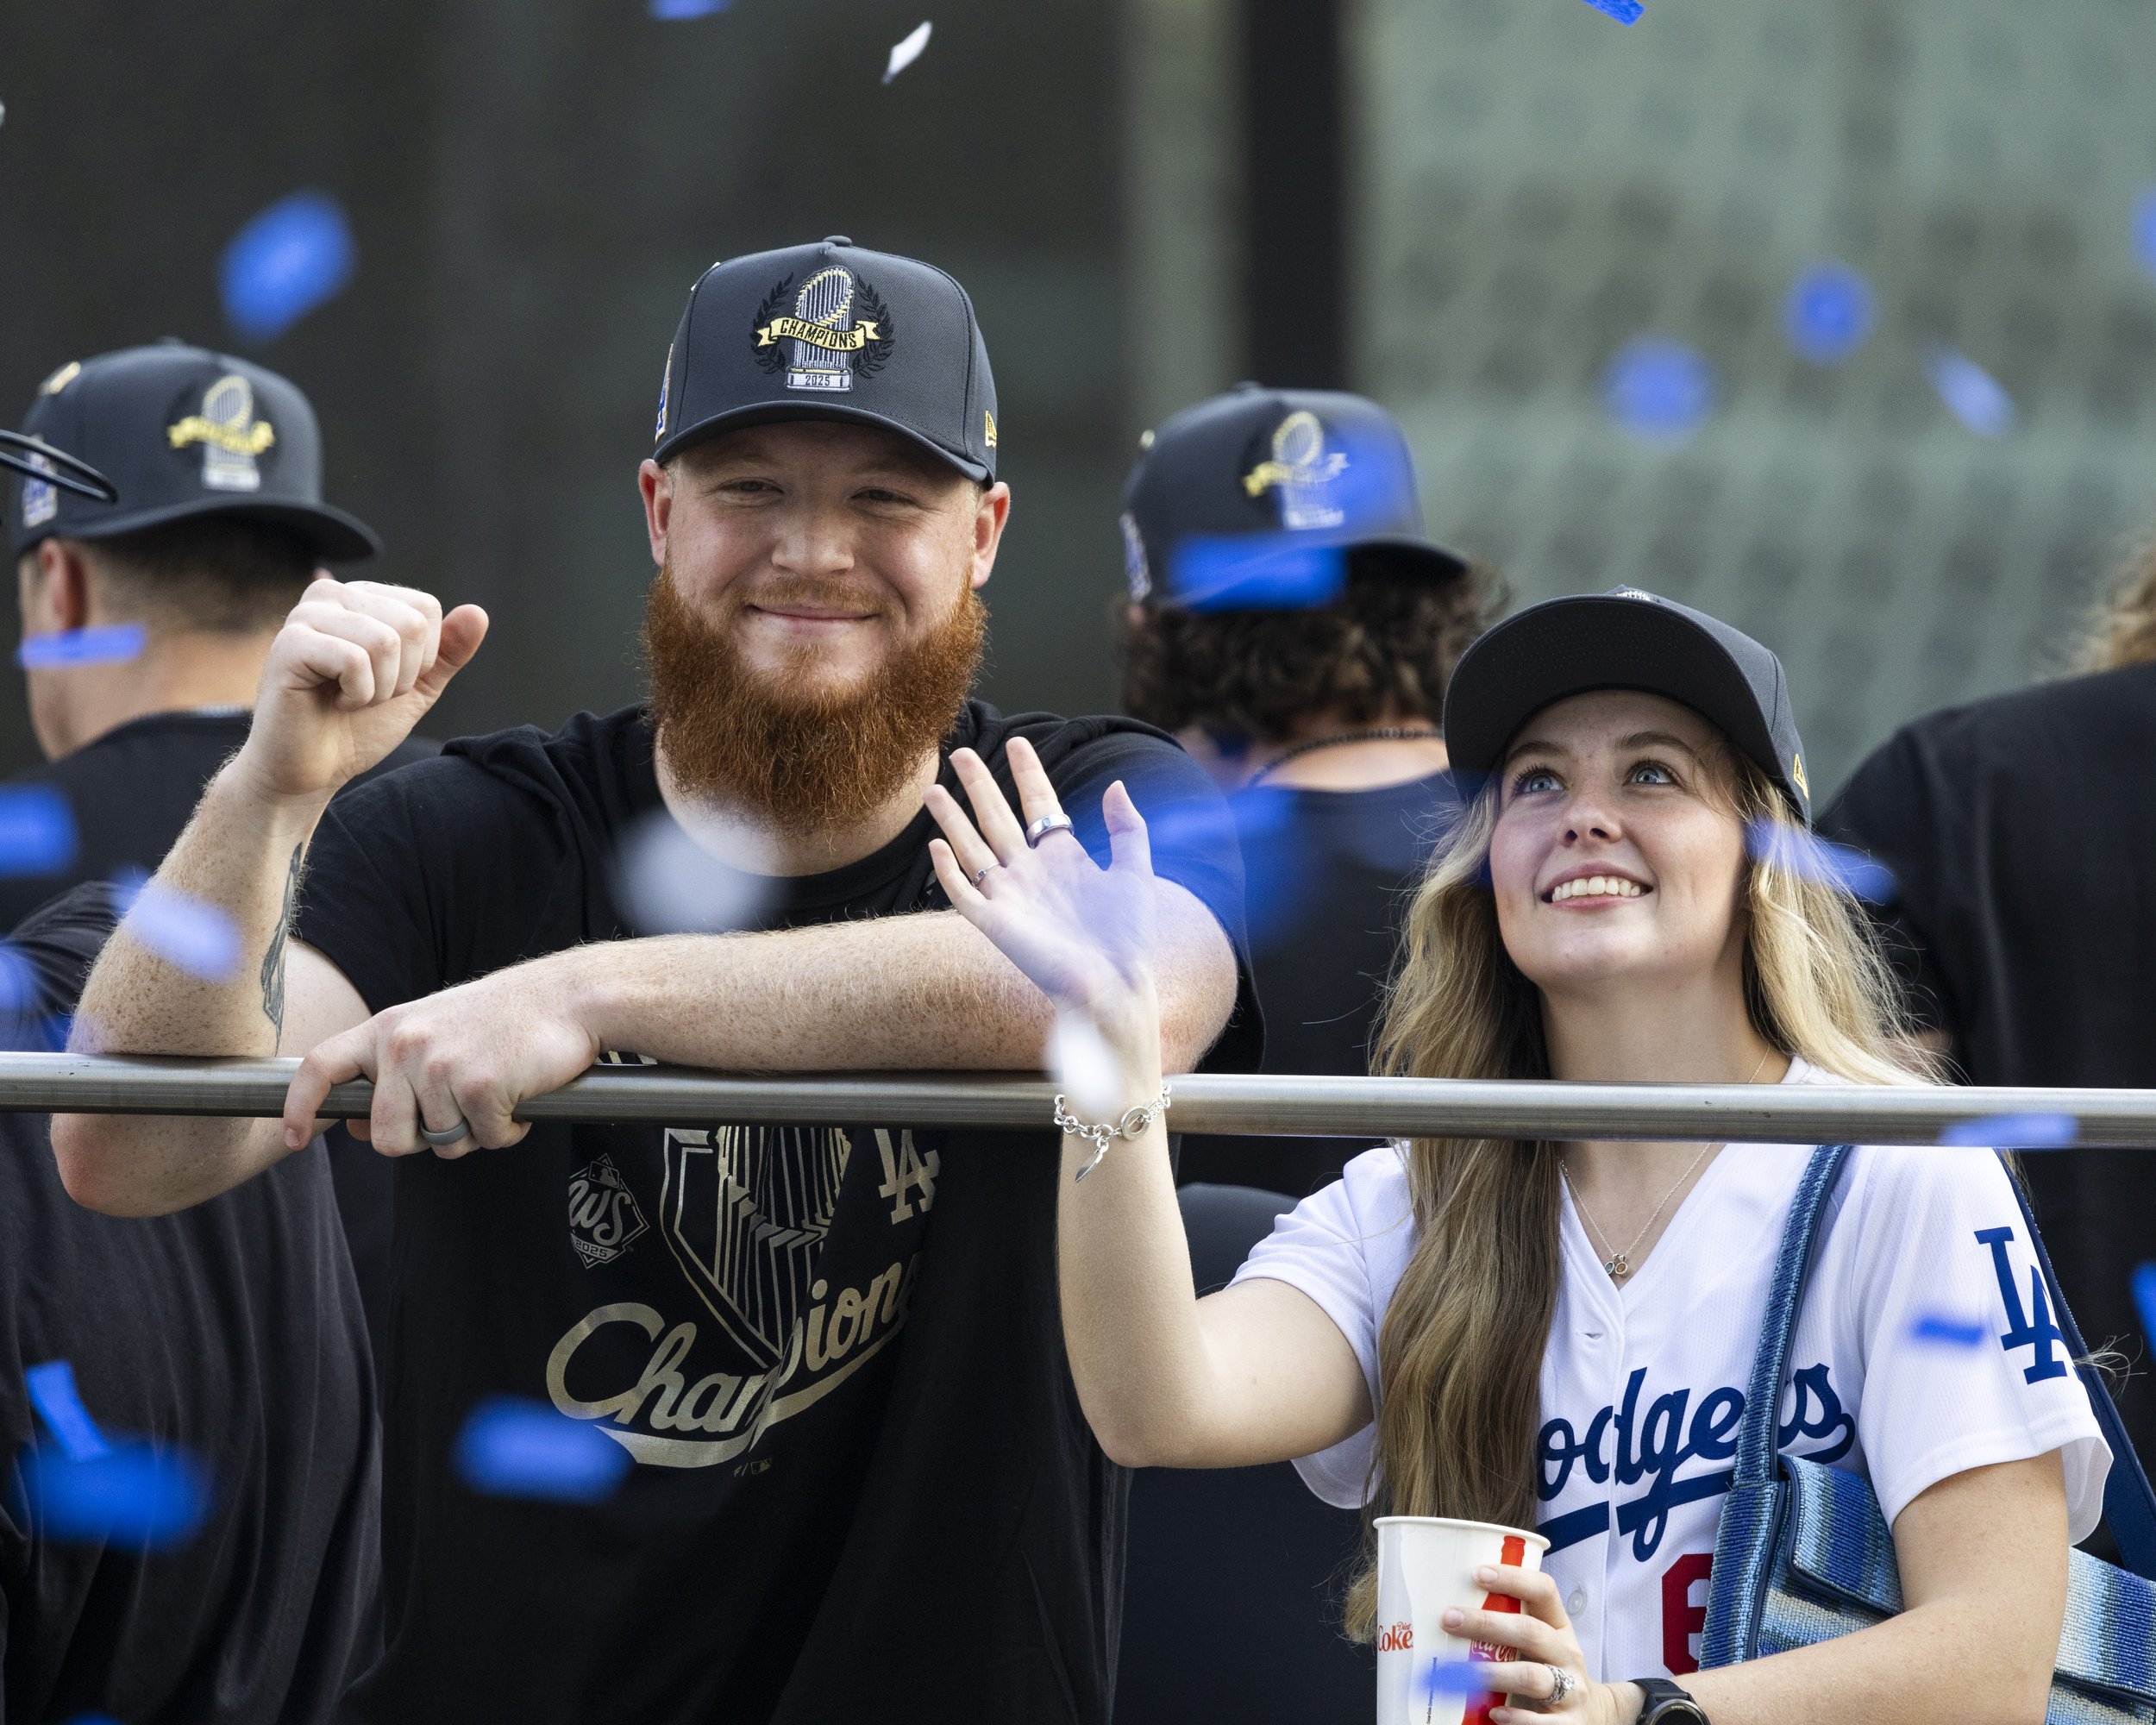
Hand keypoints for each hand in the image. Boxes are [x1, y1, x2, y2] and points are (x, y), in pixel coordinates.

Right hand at [234, 577, 487, 804]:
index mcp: (361, 597)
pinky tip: (333, 702)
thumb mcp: (418, 686)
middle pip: (411, 624)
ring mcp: (306, 616)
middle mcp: (330, 595)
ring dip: (380, 688)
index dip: (422, 659)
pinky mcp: (289, 644)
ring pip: (386, 641)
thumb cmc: (359, 725)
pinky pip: (355, 660)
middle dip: (402, 676)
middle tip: (367, 693)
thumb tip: (477, 613)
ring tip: (351, 698)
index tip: (387, 679)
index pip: (426, 608)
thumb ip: (449, 651)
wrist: (313, 769)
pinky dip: (358, 694)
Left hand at [280, 960, 599, 1154]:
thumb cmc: (506, 1017)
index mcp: (389, 1027)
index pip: (319, 1067)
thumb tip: (357, 1126)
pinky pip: (487, 1140)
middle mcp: (405, 1044)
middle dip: (425, 1142)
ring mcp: (440, 1065)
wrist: (571, 996)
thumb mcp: (435, 1029)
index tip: (294, 1139)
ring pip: (443, 1145)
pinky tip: (521, 1096)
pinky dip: (508, 1130)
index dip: (298, 1108)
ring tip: (498, 1092)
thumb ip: (392, 1071)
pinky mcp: (480, 1085)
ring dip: (475, 1133)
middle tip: (459, 1115)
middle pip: (387, 1139)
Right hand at [924, 738, 1162, 1083]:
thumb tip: (1116, 783)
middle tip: (961, 752)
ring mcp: (1010, 896)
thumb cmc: (1128, 935)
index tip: (1016, 742)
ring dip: (952, 820)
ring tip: (932, 789)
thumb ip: (1127, 828)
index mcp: (1064, 857)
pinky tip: (936, 846)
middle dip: (979, 785)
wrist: (1114, 983)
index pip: (1039, 805)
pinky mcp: (995, 923)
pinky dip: (948, 871)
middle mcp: (1031, 872)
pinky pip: (963, 893)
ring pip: (972, 848)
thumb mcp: (1134, 871)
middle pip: (997, 818)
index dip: (1028, 773)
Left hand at [1443, 1564, 1637, 1724]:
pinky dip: (1518, 1718)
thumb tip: (1446, 1614)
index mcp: (1558, 1626)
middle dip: (1487, 1624)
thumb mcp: (1536, 1645)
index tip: (1477, 1573)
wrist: (1589, 1714)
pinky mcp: (1569, 1723)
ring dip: (1495, 1673)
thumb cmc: (1547, 1669)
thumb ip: (1506, 1629)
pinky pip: (1543, 1722)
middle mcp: (1567, 1653)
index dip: (1513, 1579)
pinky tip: (1495, 1713)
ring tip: (1463, 1674)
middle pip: (1530, 1632)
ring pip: (1533, 1676)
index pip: (1544, 1591)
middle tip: (1449, 1619)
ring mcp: (1571, 1689)